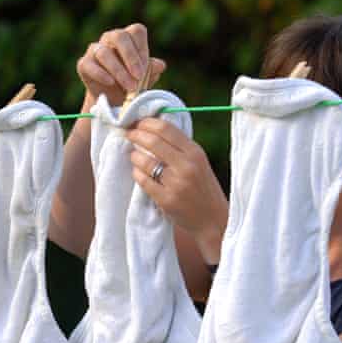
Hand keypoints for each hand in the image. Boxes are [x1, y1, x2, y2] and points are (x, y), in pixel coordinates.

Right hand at [76, 23, 166, 106]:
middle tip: (139, 76)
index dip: (142, 48)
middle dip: (131, 57)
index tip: (146, 67)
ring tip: (130, 87)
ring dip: (119, 71)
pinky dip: (101, 74)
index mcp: (128, 37)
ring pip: (105, 53)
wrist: (113, 101)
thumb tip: (160, 65)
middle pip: (120, 37)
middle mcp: (110, 39)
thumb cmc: (132, 84)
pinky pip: (90, 65)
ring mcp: (95, 50)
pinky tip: (111, 83)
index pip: (136, 31)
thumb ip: (151, 70)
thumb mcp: (145, 78)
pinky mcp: (84, 64)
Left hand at [127, 118, 227, 263]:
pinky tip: (138, 173)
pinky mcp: (167, 200)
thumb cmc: (203, 188)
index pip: (165, 129)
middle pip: (152, 141)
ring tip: (133, 155)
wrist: (213, 220)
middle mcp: (187, 166)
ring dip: (134, 155)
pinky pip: (143, 181)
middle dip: (135, 135)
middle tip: (128, 134)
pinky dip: (137, 174)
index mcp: (195, 152)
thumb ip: (180, 147)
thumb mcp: (199, 162)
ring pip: (144, 161)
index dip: (146, 123)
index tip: (137, 123)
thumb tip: (152, 128)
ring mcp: (176, 183)